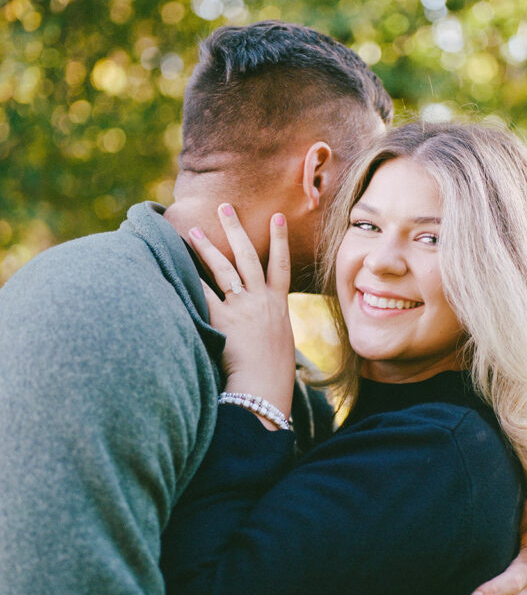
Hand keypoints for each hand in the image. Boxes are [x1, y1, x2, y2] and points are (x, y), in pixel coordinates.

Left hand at [189, 205, 294, 421]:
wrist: (265, 388)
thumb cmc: (272, 374)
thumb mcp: (280, 344)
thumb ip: (271, 327)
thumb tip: (264, 327)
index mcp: (278, 305)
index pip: (281, 265)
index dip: (279, 239)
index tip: (277, 217)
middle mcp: (261, 300)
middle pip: (249, 256)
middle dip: (237, 229)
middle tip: (226, 207)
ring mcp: (243, 307)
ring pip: (225, 269)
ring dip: (209, 248)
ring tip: (195, 231)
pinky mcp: (224, 320)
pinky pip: (204, 294)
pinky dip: (192, 281)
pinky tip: (179, 266)